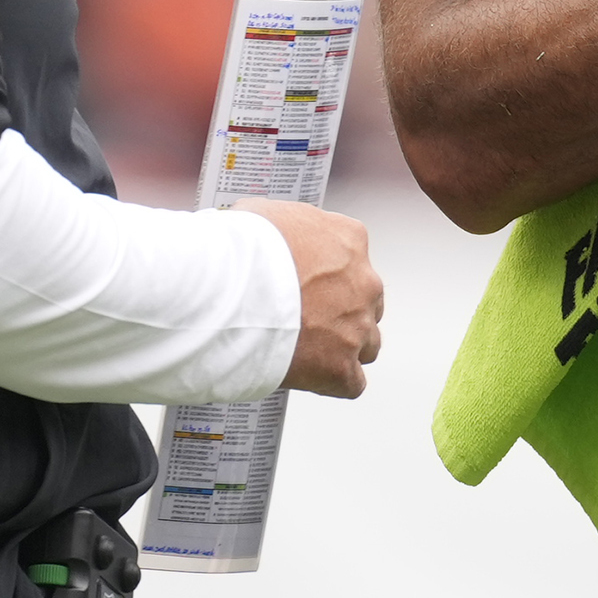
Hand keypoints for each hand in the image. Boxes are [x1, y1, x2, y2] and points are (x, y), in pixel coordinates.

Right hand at [239, 201, 384, 398]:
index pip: (352, 259)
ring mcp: (356, 326)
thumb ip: (281, 225)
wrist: (231, 290)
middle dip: (340, 311)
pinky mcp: (340, 366)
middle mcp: (364, 282)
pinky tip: (310, 379)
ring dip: (342, 347)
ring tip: (306, 351)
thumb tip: (267, 229)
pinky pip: (351, 382)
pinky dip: (333, 382)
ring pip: (367, 342)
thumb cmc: (242, 249)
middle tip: (304, 318)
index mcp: (349, 240)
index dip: (326, 277)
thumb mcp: (263, 215)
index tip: (303, 286)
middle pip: (365, 301)